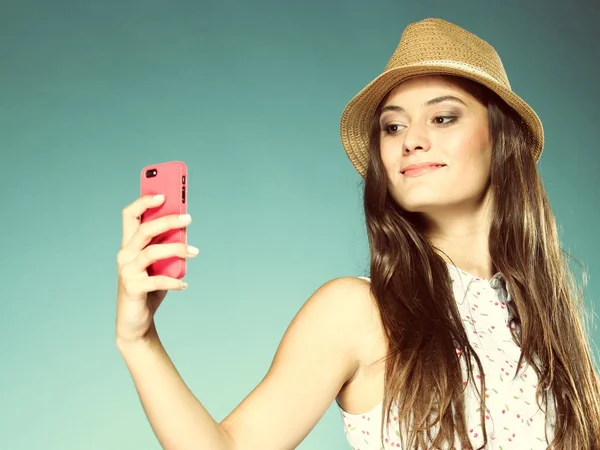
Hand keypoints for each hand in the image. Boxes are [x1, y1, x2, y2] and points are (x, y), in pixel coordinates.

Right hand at [115, 194, 197, 343]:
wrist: (136, 322)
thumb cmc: (149, 288)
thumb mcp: (159, 264)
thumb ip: (167, 247)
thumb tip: (184, 230)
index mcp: (128, 245)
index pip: (129, 215)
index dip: (144, 202)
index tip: (164, 194)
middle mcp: (124, 255)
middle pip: (144, 229)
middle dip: (167, 220)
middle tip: (189, 218)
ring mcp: (126, 272)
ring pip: (152, 252)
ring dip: (177, 249)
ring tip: (195, 252)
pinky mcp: (132, 288)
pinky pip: (156, 280)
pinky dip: (173, 281)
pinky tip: (185, 284)